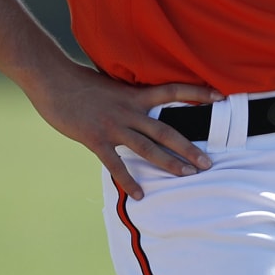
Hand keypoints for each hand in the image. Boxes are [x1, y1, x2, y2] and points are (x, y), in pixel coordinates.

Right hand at [20, 59, 222, 198]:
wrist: (53, 79)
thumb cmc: (79, 81)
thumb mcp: (111, 85)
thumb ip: (128, 97)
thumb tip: (141, 102)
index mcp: (135, 95)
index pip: (174, 91)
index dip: (198, 92)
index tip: (221, 95)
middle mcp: (129, 111)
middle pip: (166, 131)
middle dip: (188, 148)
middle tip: (209, 163)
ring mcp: (113, 126)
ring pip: (148, 148)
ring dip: (169, 164)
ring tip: (188, 176)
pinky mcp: (95, 139)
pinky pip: (116, 164)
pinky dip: (129, 181)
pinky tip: (142, 195)